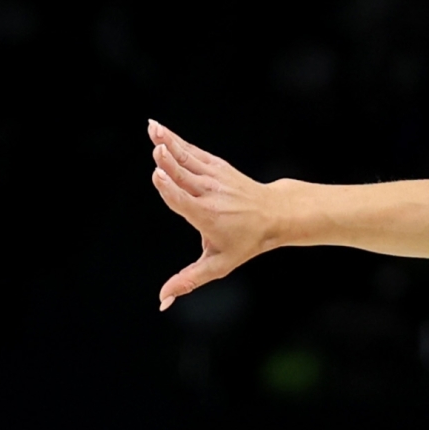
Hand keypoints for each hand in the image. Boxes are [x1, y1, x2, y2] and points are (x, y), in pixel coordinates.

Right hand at [148, 120, 296, 310]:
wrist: (276, 215)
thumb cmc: (246, 242)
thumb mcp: (219, 265)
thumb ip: (189, 280)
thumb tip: (162, 301)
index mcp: (208, 217)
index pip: (185, 201)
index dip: (170, 189)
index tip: (157, 176)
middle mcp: (211, 194)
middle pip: (185, 176)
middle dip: (170, 162)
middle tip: (156, 149)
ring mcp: (215, 177)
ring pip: (188, 158)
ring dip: (169, 143)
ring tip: (152, 129)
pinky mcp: (217, 166)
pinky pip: (194, 152)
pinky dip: (178, 141)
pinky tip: (159, 130)